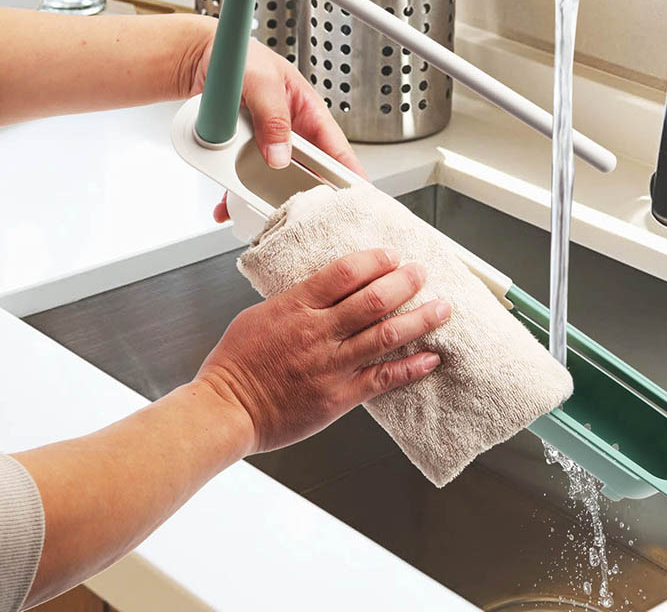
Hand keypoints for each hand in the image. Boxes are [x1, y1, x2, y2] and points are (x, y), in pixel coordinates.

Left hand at [183, 21, 365, 221]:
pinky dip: (233, 195)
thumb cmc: (240, 57)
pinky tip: (227, 206)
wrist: (200, 57)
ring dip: (264, 199)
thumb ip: (273, 116)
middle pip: (305, 173)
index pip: (336, 149)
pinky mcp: (242, 153)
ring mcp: (267, 144)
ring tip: (260, 216)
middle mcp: (291, 132)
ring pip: (273, 181)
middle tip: (306, 219)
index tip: (358, 199)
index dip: (350, 176)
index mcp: (308, 112)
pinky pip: (241, 180)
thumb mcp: (261, 81)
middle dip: (304, 197)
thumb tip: (280, 155)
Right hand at [193, 249, 449, 453]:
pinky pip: (382, 379)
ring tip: (442, 308)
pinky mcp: (338, 397)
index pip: (345, 272)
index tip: (392, 255)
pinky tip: (430, 358)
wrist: (224, 410)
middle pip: (373, 299)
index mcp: (297, 306)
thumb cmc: (236, 364)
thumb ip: (297, 299)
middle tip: (422, 272)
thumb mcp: (261, 314)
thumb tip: (325, 284)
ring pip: (385, 335)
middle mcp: (318, 332)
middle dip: (405, 282)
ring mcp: (330, 365)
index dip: (375, 260)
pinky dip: (410, 367)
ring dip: (419, 319)